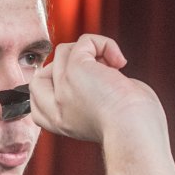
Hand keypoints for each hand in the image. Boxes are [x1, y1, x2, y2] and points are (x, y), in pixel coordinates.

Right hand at [27, 34, 164, 142]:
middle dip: (68, 66)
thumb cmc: (134, 128)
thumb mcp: (102, 115)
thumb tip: (97, 69)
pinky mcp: (75, 69)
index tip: (86, 85)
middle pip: (45, 72)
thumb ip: (89, 95)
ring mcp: (62, 88)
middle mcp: (56, 107)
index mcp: (61, 123)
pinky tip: (119, 61)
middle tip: (98, 75)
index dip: (57, 83)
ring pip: (65, 52)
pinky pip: (85, 42)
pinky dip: (104, 44)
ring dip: (91, 53)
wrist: (136, 133)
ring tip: (114, 69)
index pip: (38, 98)